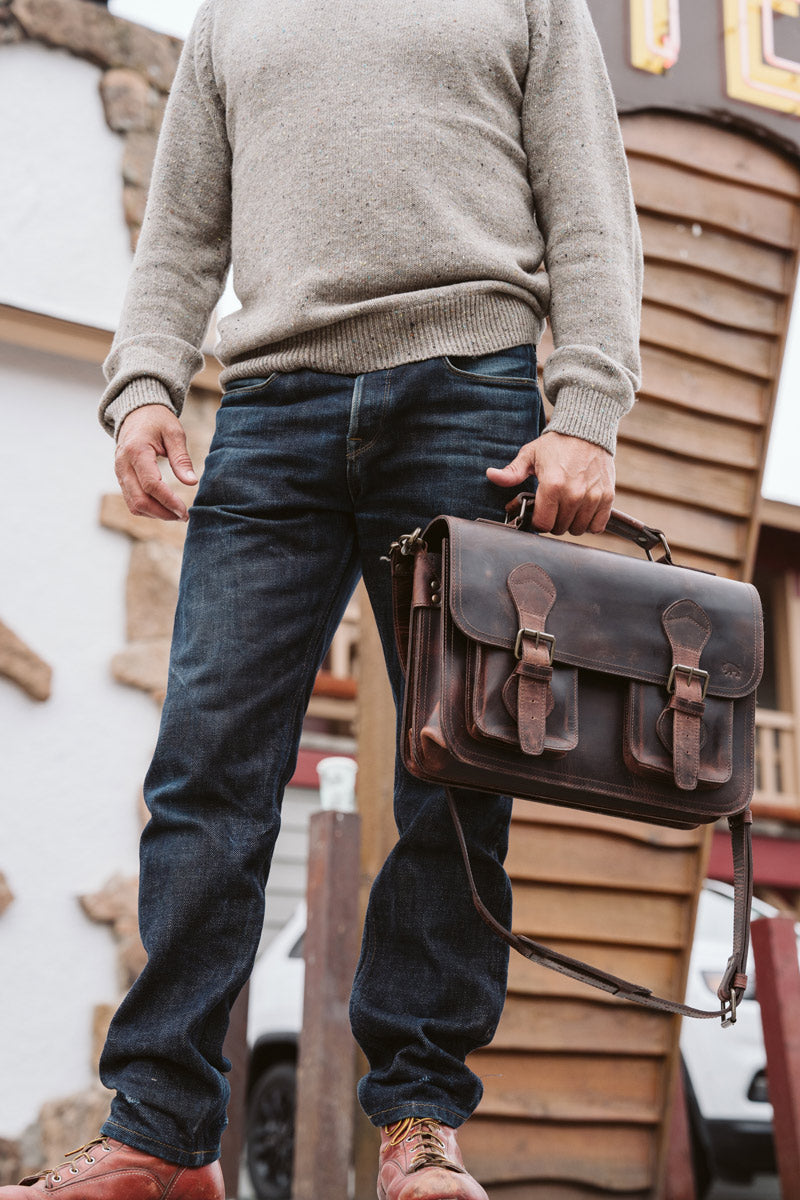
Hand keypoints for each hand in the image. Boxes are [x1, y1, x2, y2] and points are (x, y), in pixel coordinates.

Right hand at [115, 405, 197, 521]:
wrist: (136, 413)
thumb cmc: (157, 420)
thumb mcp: (174, 433)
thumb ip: (181, 459)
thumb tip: (192, 482)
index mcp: (136, 451)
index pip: (151, 484)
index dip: (168, 501)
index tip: (185, 511)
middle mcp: (123, 464)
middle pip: (139, 500)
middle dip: (162, 513)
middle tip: (183, 516)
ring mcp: (119, 473)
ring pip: (134, 504)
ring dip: (155, 514)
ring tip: (176, 514)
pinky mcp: (121, 478)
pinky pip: (131, 500)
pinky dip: (147, 509)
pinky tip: (164, 508)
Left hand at [486, 431, 614, 535]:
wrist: (588, 431)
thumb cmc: (557, 444)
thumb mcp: (530, 455)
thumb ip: (511, 472)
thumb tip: (491, 475)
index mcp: (552, 485)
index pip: (542, 524)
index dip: (536, 521)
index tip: (537, 512)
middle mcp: (574, 494)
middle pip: (559, 528)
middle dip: (552, 522)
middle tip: (551, 507)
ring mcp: (593, 496)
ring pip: (577, 530)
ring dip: (570, 523)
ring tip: (566, 508)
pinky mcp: (608, 497)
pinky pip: (598, 526)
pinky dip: (589, 523)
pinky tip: (582, 511)